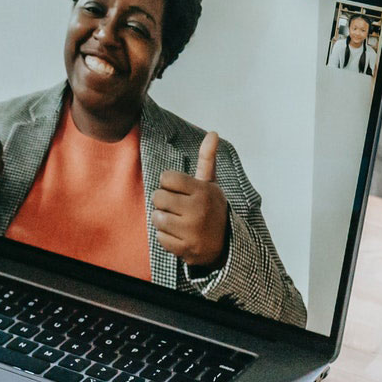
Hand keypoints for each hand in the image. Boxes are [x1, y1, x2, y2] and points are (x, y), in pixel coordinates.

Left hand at [154, 132, 230, 267]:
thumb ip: (207, 159)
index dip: (168, 183)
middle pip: (157, 197)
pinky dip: (166, 237)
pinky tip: (179, 235)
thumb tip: (212, 133)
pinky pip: (159, 237)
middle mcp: (197, 210)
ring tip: (176, 220)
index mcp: (202, 191)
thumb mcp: (211, 184)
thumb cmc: (212, 209)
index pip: (167, 178)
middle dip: (162, 201)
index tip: (178, 190)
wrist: (225, 244)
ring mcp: (191, 230)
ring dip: (162, 219)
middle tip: (175, 206)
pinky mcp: (185, 248)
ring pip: (156, 217)